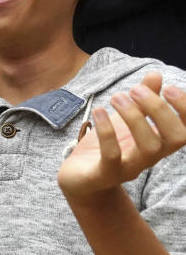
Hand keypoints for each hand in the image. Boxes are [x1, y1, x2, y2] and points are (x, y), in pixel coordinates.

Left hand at [58, 74, 185, 201]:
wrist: (79, 180)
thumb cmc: (106, 147)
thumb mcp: (123, 120)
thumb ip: (141, 100)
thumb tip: (155, 74)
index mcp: (158, 143)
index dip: (185, 109)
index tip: (169, 88)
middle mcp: (150, 157)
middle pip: (175, 138)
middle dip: (159, 109)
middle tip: (134, 89)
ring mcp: (130, 168)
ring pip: (149, 147)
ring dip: (134, 117)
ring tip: (116, 97)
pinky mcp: (105, 174)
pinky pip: (112, 156)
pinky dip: (107, 131)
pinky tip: (98, 110)